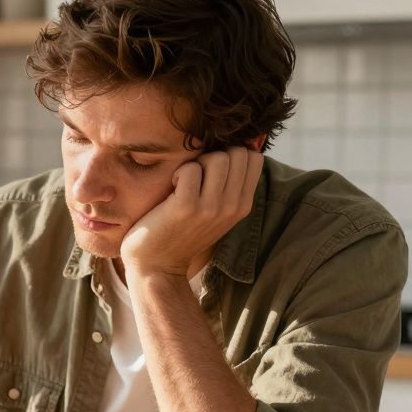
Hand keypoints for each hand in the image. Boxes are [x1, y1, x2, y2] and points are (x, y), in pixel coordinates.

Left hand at [120, 146, 263, 277]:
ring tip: (184, 183)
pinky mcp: (187, 207)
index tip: (212, 170)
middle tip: (196, 176)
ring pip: (217, 157)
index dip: (232, 154)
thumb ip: (229, 185)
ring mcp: (211, 208)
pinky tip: (171, 189)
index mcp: (243, 205)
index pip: (254, 157)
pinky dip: (177, 172)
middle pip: (236, 153)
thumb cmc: (182, 231)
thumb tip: (239, 145)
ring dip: (196, 163)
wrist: (157, 266)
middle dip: (213, 155)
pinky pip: (190, 168)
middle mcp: (232, 207)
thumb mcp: (216, 211)